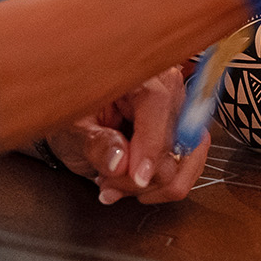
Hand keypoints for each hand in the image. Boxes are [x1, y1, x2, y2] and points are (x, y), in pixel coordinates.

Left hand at [41, 67, 210, 204]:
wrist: (76, 122)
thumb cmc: (74, 115)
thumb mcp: (72, 129)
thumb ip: (95, 144)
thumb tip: (120, 162)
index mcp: (138, 73)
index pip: (159, 106)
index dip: (152, 147)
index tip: (139, 178)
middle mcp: (167, 88)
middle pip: (177, 139)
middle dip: (143, 174)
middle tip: (108, 185)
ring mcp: (178, 113)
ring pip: (187, 159)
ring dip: (154, 184)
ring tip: (118, 186)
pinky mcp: (183, 135)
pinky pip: (186, 166)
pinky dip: (161, 185)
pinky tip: (132, 184)